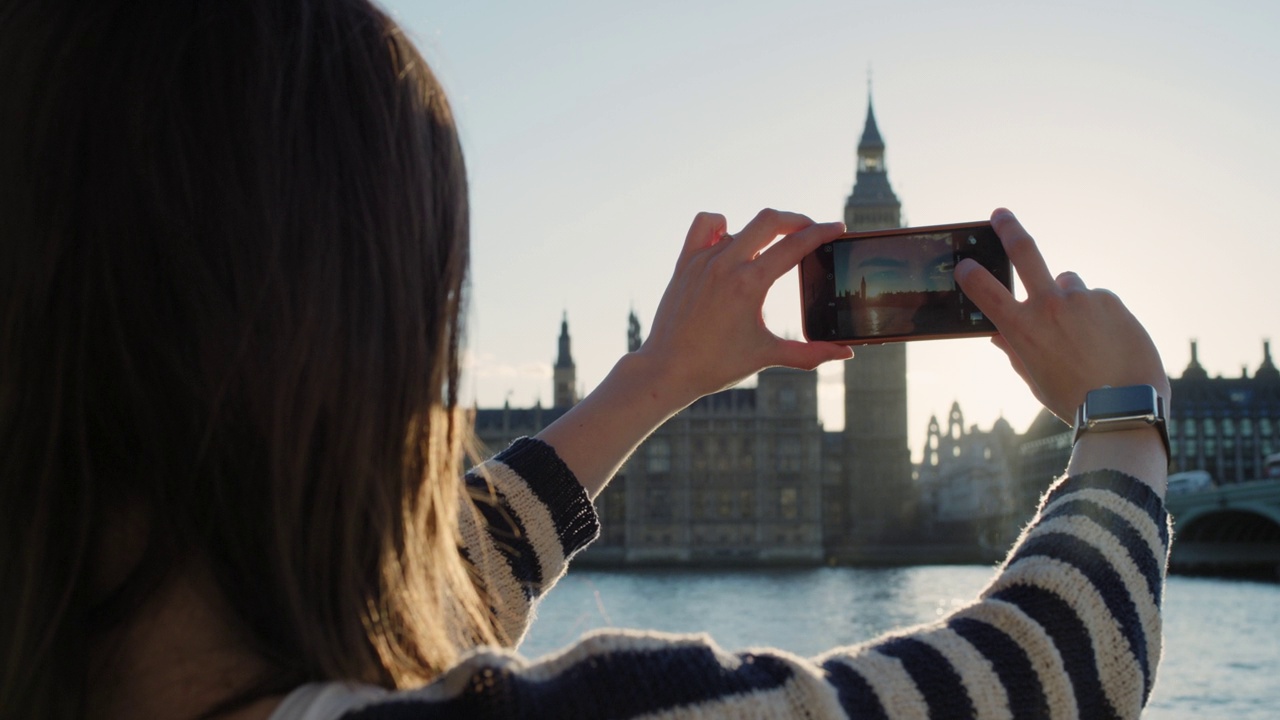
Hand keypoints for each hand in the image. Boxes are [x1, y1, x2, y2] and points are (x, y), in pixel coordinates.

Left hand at [636, 209, 852, 405]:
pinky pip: (704, 225)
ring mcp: (703, 260)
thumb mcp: (767, 355)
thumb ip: (810, 353)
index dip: (822, 233)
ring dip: (761, 233)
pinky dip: (720, 225)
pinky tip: (730, 238)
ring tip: (772, 248)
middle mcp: (726, 264)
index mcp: (750, 283)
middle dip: (797, 220)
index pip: (795, 245)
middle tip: (811, 230)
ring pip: (740, 226)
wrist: (667, 370)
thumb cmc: (716, 365)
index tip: (837, 228)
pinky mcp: (685, 263)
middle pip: (770, 220)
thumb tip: (846, 353)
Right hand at [955, 208, 1169, 421]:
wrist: (1124, 408)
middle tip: (1000, 214)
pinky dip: (1097, 313)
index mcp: (1021, 330)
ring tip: (1084, 334)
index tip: (965, 264)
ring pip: (1068, 283)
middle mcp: (1049, 306)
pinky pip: (1097, 299)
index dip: (970, 273)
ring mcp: (1081, 299)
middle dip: (1008, 229)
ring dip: (1069, 298)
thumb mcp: (1034, 380)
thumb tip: (997, 335)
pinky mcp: (1110, 299)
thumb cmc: (1074, 400)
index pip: (984, 290)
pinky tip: (1106, 340)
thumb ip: (1014, 352)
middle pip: (1024, 251)